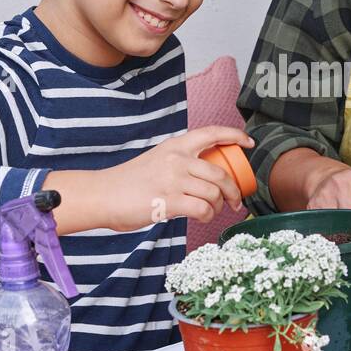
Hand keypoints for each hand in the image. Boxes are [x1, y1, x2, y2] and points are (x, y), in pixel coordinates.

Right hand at [48, 126, 252, 233]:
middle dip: (234, 190)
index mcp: (175, 145)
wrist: (102, 195)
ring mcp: (173, 180)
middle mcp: (176, 159)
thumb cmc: (128, 182)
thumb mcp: (157, 160)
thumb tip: (205, 177)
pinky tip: (202, 218)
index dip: (234, 135)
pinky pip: (203, 210)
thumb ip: (179, 163)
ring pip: (214, 193)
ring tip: (212, 212)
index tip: (248, 142)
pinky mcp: (168, 202)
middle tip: (236, 202)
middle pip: (220, 173)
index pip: (211, 132)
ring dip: (219, 207)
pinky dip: (208, 217)